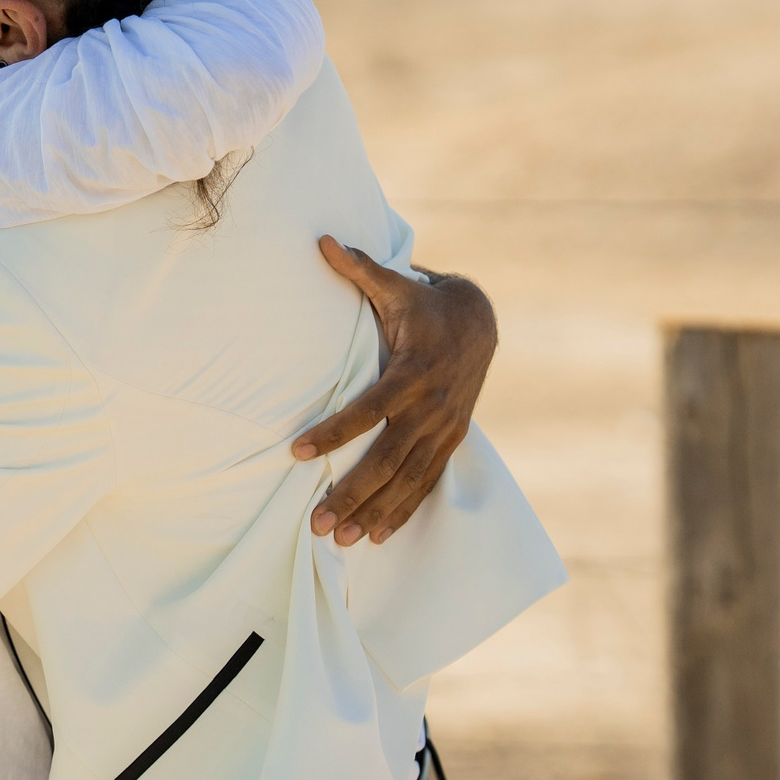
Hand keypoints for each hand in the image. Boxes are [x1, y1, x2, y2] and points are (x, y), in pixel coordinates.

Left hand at [290, 235, 496, 546]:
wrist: (482, 321)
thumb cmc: (426, 305)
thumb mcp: (397, 286)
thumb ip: (359, 269)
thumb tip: (321, 240)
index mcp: (413, 372)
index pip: (369, 409)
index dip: (334, 431)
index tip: (297, 452)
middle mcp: (431, 408)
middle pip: (388, 459)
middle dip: (353, 493)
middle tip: (317, 522)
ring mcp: (444, 429)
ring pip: (407, 480)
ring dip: (374, 513)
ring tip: (339, 540)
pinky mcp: (451, 442)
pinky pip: (426, 483)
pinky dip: (403, 511)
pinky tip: (376, 537)